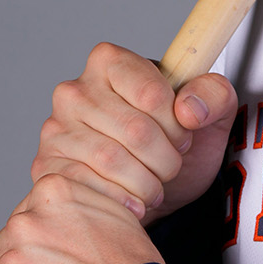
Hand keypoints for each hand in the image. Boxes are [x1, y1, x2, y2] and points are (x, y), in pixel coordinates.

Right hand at [31, 42, 237, 223]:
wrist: (154, 188)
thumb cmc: (177, 142)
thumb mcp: (212, 115)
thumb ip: (214, 95)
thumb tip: (188, 109)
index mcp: (110, 61)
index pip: (151, 93)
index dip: (177, 123)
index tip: (184, 133)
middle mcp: (75, 90)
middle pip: (135, 130)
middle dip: (166, 158)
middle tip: (171, 164)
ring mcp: (56, 129)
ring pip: (111, 161)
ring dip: (147, 182)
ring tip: (155, 184)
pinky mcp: (47, 167)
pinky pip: (87, 187)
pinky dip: (121, 200)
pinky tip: (134, 202)